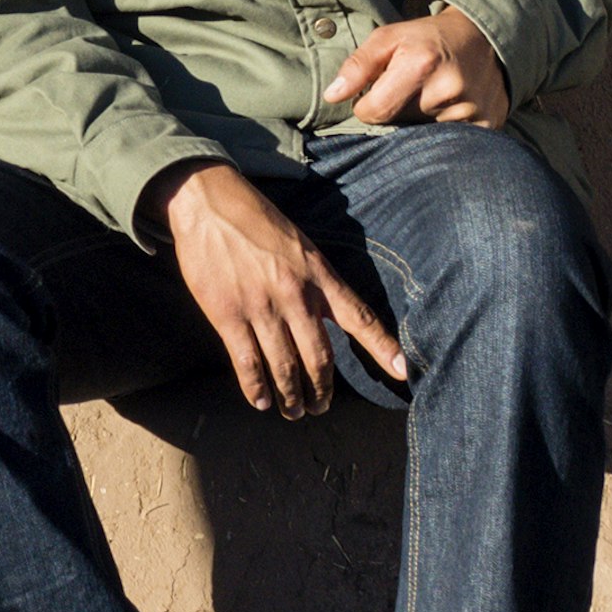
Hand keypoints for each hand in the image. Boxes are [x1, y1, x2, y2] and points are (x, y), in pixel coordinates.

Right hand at [146, 162, 408, 417]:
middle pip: (319, 358)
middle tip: (320, 408)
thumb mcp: (300, 245)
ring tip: (293, 412)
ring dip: (291, 398)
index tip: (403, 372)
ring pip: (284, 368)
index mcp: (317, 274)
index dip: (382, 347)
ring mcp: (260, 306)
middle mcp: (294, 293)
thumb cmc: (256, 220)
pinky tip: (261, 401)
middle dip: (322, 391)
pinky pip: (248, 364)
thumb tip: (330, 318)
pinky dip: (257, 389)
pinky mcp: (227, 314)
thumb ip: (317, 282)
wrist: (208, 200)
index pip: (359, 316)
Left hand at [319, 2, 511, 132]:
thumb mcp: (389, 37)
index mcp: (420, 64)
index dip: (367, 105)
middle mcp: (447, 91)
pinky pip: (450, 145)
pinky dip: (443, 134)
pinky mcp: (487, 126)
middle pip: (398, 127)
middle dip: (395, 114)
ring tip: (430, 99)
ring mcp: (470, 112)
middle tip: (409, 93)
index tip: (377, 92)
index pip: (373, 112)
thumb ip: (358, 65)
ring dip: (419, 126)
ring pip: (422, 140)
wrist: (484, 38)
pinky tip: (448, 111)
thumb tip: (332, 96)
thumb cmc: (427, 38)